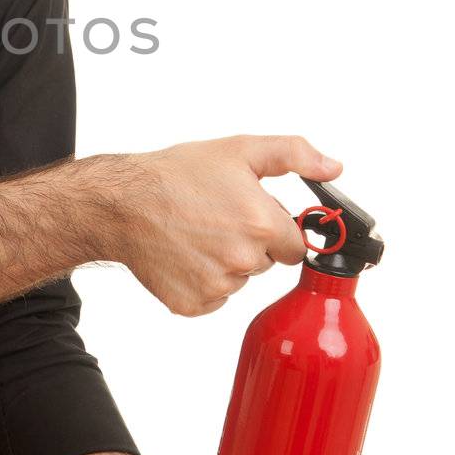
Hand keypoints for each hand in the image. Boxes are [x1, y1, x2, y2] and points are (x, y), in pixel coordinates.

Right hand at [116, 134, 342, 317]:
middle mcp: (244, 260)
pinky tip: (184, 254)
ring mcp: (218, 286)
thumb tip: (333, 168)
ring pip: (240, 280)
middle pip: (268, 263)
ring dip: (226, 262)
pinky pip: (214, 298)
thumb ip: (294, 155)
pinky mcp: (194, 304)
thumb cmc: (176, 175)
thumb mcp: (239, 150)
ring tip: (196, 234)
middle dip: (251, 244)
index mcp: (262, 224)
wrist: (122, 204)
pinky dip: (202, 281)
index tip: (252, 215)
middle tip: (218, 218)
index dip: (276, 228)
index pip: (297, 244)